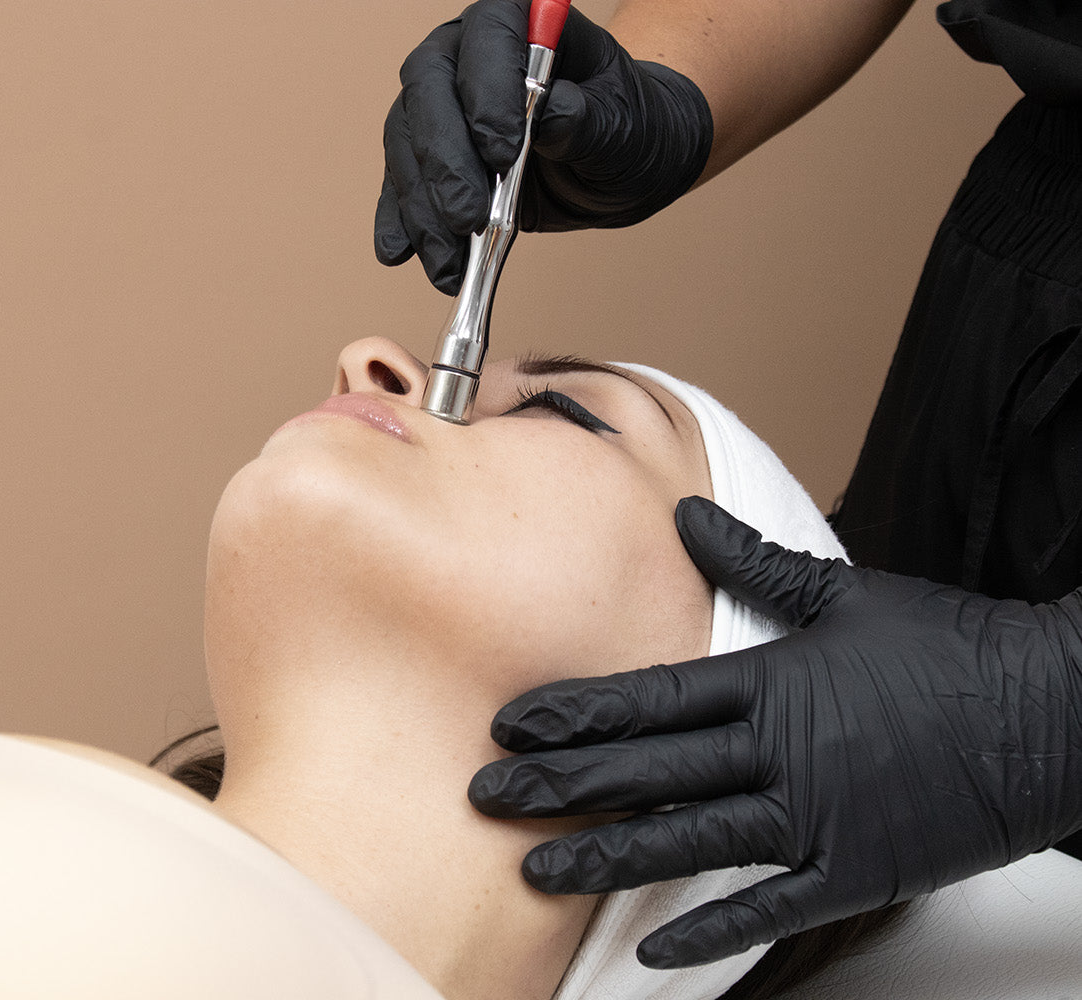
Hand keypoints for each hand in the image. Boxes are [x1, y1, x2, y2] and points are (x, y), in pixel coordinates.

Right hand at [375, 0, 713, 293]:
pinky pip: (401, 183)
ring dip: (422, 208)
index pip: (490, 34)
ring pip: (407, 142)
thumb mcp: (622, 127)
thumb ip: (585, 118)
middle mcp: (468, 54)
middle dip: (444, 161)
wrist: (614, 165)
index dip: (486, 88)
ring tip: (448, 262)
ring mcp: (440, 104)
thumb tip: (550, 116)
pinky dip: (399, 222)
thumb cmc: (626, 128)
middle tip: (468, 219)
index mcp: (524, 21)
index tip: (502, 152)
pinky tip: (401, 253)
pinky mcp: (425, 155)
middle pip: (430, 90)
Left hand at [468, 496, 1081, 968]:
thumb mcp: (848, 595)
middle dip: (561, 784)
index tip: (511, 725)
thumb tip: (686, 516)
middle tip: (486, 799)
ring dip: (607, 856)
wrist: (1055, 711)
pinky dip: (708, 928)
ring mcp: (815, 817)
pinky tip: (650, 948)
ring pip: (688, 841)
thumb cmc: (951, 649)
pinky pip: (766, 907)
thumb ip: (756, 565)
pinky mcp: (853, 869)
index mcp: (772, 682)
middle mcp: (780, 753)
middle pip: (648, 771)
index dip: (574, 712)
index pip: (649, 698)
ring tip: (537, 870)